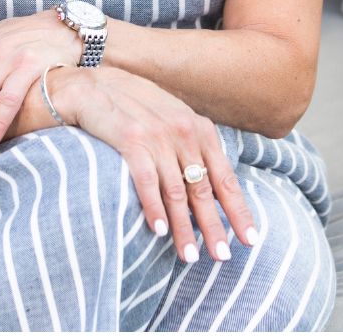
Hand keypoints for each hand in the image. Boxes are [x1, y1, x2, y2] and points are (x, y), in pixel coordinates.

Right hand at [55, 66, 258, 263]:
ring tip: (189, 255)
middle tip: (222, 257)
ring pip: (177, 191)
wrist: (93, 85)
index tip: (250, 238)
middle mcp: (182, 130)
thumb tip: (210, 190)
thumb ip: (191, 149)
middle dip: (214, 226)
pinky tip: (159, 230)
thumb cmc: (134, 106)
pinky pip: (147, 181)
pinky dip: (154, 207)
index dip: (238, 209)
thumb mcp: (171, 120)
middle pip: (203, 188)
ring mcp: (157, 135)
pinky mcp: (130, 139)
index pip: (224, 176)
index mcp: (198, 127)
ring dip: (184, 227)